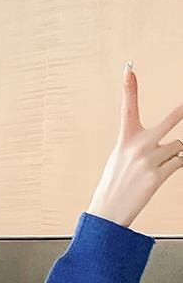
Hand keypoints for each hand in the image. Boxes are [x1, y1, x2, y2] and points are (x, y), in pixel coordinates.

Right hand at [87, 62, 182, 227]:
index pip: (127, 108)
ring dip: (175, 153)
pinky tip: (163, 172)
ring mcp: (149, 160)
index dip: (129, 87)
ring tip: (161, 164)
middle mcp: (138, 146)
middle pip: (171, 120)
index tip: (129, 69)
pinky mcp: (158, 175)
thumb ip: (139, 145)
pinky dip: (176, 165)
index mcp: (125, 140)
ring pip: (178, 146)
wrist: (108, 212)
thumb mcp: (120, 159)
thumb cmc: (114, 185)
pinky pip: (178, 162)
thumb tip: (171, 145)